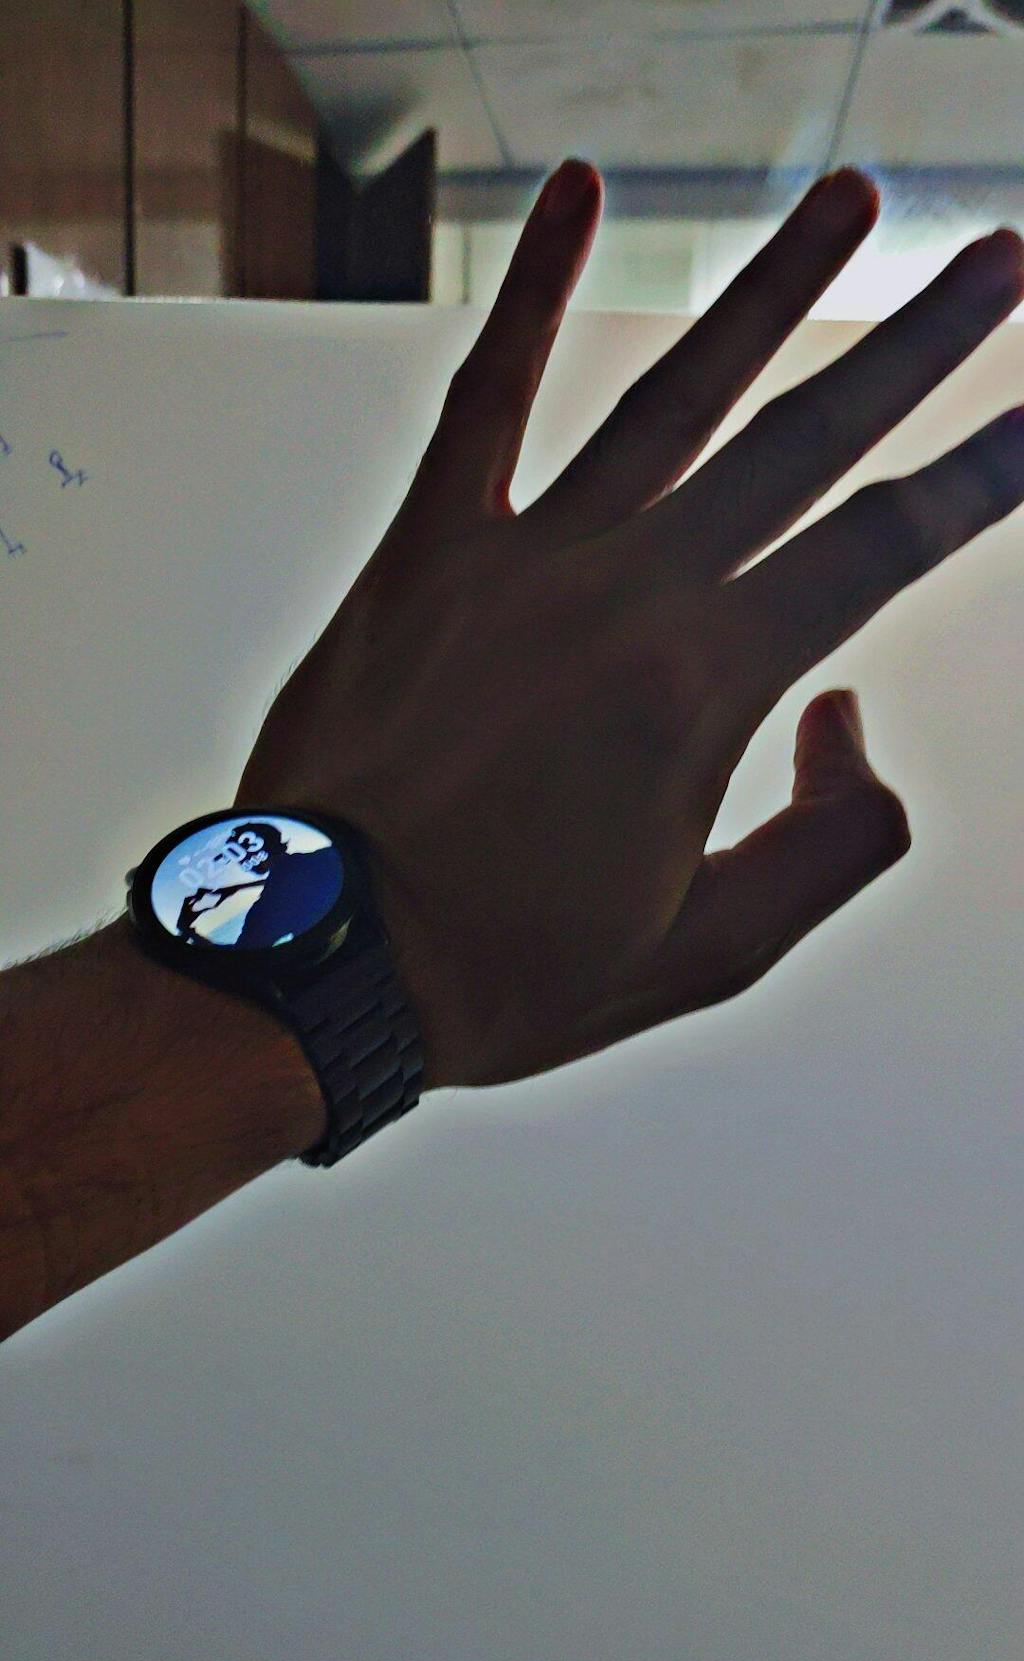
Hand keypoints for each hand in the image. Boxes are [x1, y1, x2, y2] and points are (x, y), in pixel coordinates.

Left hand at [235, 160, 1023, 1090]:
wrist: (319, 957)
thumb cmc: (509, 968)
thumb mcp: (710, 952)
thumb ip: (827, 844)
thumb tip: (849, 729)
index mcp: (706, 690)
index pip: (877, 552)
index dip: (977, 479)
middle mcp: (628, 596)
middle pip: (804, 442)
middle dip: (917, 347)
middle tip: (999, 264)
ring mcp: (523, 558)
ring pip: (674, 396)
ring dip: (773, 291)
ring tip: (851, 205)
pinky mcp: (426, 549)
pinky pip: (487, 397)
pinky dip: (532, 293)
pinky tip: (580, 194)